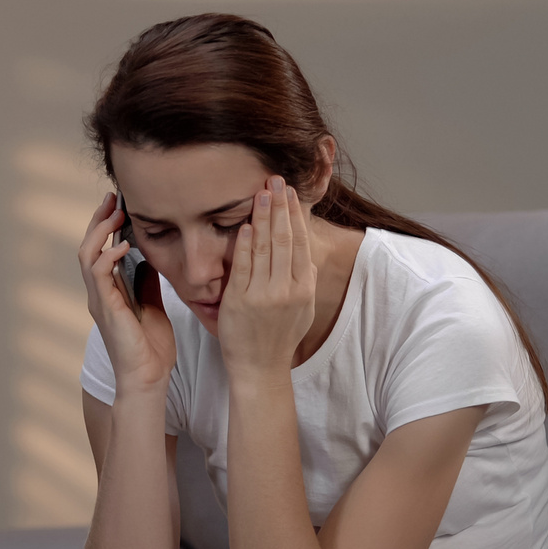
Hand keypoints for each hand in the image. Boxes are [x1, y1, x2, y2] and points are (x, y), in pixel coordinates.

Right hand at [78, 192, 175, 393]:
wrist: (148, 378)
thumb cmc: (150, 349)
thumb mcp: (153, 306)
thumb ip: (147, 282)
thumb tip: (149, 257)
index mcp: (109, 292)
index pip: (100, 250)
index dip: (106, 226)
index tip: (119, 205)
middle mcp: (99, 293)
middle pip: (87, 246)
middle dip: (99, 220)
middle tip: (113, 199)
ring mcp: (99, 300)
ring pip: (86, 255)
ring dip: (100, 231)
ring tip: (115, 214)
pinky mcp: (106, 308)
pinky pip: (98, 274)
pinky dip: (108, 255)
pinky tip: (124, 245)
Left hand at [219, 175, 316, 378]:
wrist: (260, 368)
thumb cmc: (280, 337)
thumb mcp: (303, 309)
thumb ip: (305, 281)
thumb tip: (307, 255)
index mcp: (305, 289)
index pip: (301, 243)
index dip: (295, 215)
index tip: (290, 193)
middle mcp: (287, 290)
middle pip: (284, 239)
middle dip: (280, 207)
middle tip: (275, 180)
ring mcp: (263, 295)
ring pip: (265, 247)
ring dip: (263, 217)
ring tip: (261, 193)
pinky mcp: (240, 301)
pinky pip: (243, 266)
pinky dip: (245, 243)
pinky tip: (246, 224)